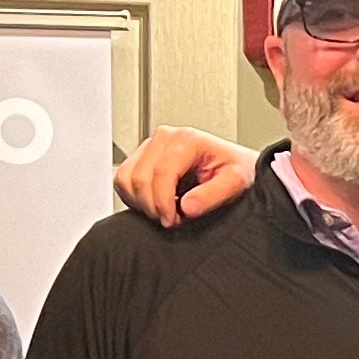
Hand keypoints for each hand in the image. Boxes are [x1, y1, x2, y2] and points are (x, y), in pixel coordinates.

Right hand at [116, 126, 263, 228]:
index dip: (163, 203)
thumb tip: (187, 207)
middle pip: (140, 177)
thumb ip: (213, 195)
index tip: (173, 220)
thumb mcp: (235, 182)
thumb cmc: (235, 170)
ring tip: (164, 211)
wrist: (234, 165)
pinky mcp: (141, 156)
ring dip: (141, 202)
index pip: (161, 174)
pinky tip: (154, 203)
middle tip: (171, 220)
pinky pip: (122, 179)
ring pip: (126, 178)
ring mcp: (150, 145)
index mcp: (188, 139)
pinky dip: (133, 197)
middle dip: (153, 206)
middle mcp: (165, 137)